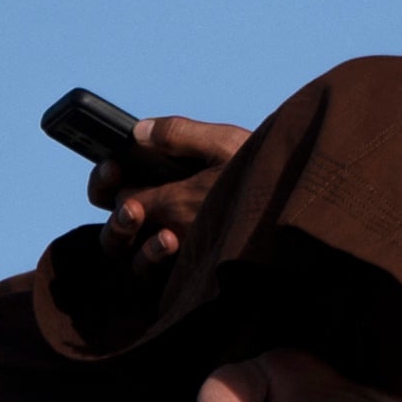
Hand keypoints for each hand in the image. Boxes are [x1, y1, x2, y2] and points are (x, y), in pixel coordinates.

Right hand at [90, 115, 249, 263]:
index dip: (104, 174)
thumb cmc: (264, 172)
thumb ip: (181, 134)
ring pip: (120, 246)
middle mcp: (160, 215)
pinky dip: (150, 254)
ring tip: (136, 214)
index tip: (112, 165)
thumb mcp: (225, 145)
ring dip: (120, 229)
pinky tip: (169, 240)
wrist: (296, 208)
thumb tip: (138, 130)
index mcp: (165, 181)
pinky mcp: (180, 270)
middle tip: (126, 196)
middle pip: (112, 214)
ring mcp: (167, 245)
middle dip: (109, 201)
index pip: (116, 182)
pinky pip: (146, 271)